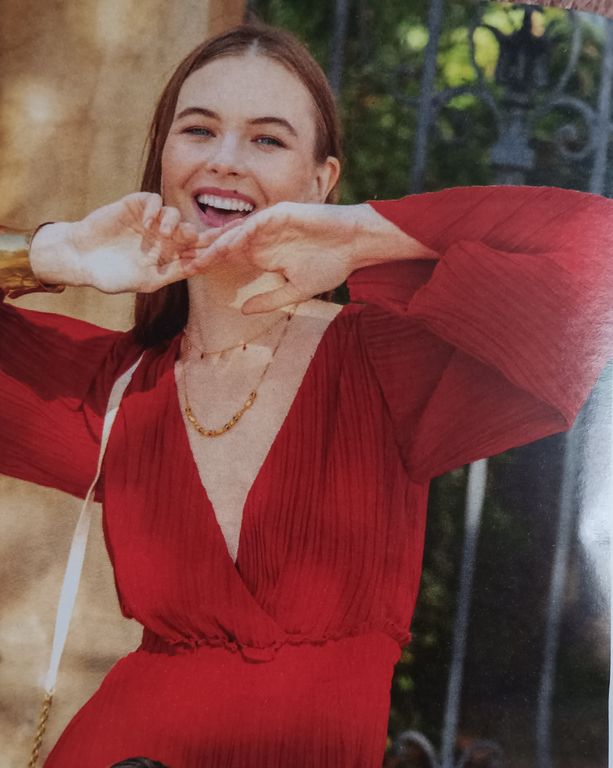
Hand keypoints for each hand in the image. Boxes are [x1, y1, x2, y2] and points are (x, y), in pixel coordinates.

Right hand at [30, 193, 209, 293]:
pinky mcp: (135, 206)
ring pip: (175, 214)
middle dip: (202, 232)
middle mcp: (165, 238)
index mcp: (172, 257)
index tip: (234, 244)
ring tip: (161, 234)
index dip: (216, 247)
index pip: (199, 252)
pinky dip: (154, 209)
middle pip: (193, 231)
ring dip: (173, 223)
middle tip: (196, 237)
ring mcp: (151, 221)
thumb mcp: (147, 280)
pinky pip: (154, 200)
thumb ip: (174, 273)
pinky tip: (147, 222)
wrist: (81, 260)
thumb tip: (202, 267)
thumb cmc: (113, 275)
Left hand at [192, 201, 434, 312]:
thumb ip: (269, 300)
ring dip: (216, 243)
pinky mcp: (282, 213)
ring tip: (196, 254)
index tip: (187, 275)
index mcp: (263, 253)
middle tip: (179, 261)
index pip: (228, 258)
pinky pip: (256, 223)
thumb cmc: (331, 265)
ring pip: (235, 232)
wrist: (356, 244)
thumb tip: (243, 311)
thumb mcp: (296, 290)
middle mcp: (262, 237)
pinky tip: (227, 244)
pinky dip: (241, 233)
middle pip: (224, 243)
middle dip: (203, 252)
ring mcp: (270, 224)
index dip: (208, 264)